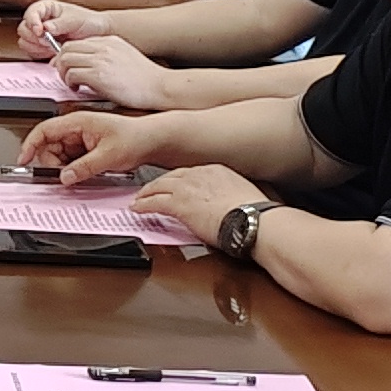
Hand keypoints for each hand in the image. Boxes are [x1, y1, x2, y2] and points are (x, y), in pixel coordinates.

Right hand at [18, 0, 110, 58]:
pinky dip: (40, 53)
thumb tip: (46, 27)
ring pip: (25, 41)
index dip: (33, 22)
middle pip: (23, 29)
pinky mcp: (41, 46)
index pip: (31, 13)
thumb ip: (60, 24)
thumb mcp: (76, 20)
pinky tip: (52, 51)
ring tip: (52, 46)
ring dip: (37, 46)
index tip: (40, 31)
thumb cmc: (88, 22)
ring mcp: (39, 34)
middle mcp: (40, 20)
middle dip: (35, 37)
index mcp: (46, 8)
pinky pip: (31, 51)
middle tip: (49, 41)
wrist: (98, 34)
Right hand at [19, 106, 167, 181]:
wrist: (153, 140)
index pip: (44, 131)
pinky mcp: (86, 148)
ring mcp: (81, 139)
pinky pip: (71, 161)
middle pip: (49, 147)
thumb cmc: (135, 137)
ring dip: (65, 168)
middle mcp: (76, 129)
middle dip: (52, 163)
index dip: (30, 145)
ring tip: (82, 173)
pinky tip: (86, 172)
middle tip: (65, 175)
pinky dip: (74, 169)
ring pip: (60, 156)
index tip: (24, 159)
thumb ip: (83, 168)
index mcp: (78, 122)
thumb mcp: (108, 156)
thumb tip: (64, 177)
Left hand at [49, 35, 165, 112]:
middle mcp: (103, 47)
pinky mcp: (99, 75)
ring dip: (63, 73)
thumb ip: (106, 54)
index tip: (65, 66)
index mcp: (109, 41)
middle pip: (66, 48)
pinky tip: (78, 89)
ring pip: (65, 60)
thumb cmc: (144, 78)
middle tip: (65, 75)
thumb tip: (87, 62)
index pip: (76, 42)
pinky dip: (70, 83)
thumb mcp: (124, 55)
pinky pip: (72, 74)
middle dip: (60, 63)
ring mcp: (100, 60)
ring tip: (72, 83)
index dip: (66, 55)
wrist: (159, 87)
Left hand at [134, 164, 264, 243]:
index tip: (173, 185)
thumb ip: (230, 195)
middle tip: (148, 190)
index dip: (178, 180)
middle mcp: (199, 174)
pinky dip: (143, 205)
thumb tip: (230, 204)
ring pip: (158, 187)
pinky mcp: (179, 204)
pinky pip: (154, 202)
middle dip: (158, 184)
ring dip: (146, 194)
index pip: (190, 173)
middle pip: (171, 177)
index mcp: (216, 170)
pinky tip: (137, 209)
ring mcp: (187, 187)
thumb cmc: (254, 214)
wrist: (252, 220)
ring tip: (139, 199)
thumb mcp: (243, 196)